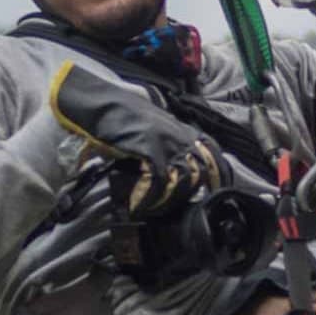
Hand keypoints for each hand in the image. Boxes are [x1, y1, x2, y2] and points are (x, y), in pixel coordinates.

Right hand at [48, 60, 229, 217]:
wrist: (97, 104)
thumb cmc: (118, 118)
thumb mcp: (149, 130)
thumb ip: (163, 146)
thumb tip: (167, 171)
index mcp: (181, 129)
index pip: (213, 150)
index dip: (219, 172)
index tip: (214, 191)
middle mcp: (178, 134)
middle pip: (203, 169)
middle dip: (194, 192)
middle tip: (179, 208)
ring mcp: (166, 141)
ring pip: (184, 179)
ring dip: (170, 199)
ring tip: (154, 209)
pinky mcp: (150, 148)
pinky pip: (160, 181)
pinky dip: (150, 197)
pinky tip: (139, 205)